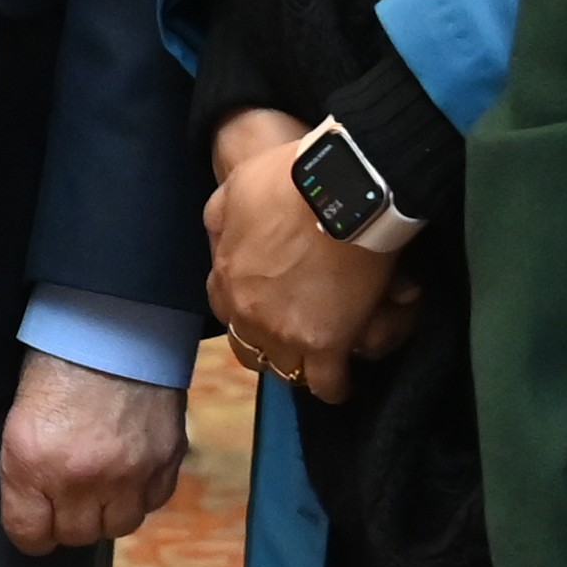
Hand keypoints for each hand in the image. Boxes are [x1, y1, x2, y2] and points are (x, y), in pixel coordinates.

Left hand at [0, 351, 186, 554]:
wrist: (115, 320)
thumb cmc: (57, 359)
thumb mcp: (21, 415)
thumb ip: (28, 469)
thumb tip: (39, 507)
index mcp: (31, 463)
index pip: (29, 535)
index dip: (31, 530)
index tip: (35, 520)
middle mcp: (79, 478)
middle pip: (76, 536)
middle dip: (69, 519)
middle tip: (69, 493)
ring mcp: (128, 473)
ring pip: (118, 526)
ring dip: (108, 510)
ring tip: (103, 482)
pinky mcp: (165, 460)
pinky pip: (153, 501)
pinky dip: (141, 492)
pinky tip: (131, 467)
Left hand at [203, 105, 418, 405]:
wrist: (339, 189)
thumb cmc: (289, 181)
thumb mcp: (234, 189)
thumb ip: (222, 219)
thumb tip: (221, 239)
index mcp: (226, 278)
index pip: (225, 310)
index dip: (249, 309)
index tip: (269, 306)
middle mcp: (248, 313)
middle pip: (251, 348)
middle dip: (269, 345)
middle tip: (296, 335)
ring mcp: (285, 333)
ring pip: (287, 370)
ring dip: (301, 366)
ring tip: (321, 360)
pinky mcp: (325, 346)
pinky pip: (328, 385)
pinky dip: (337, 385)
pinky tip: (345, 380)